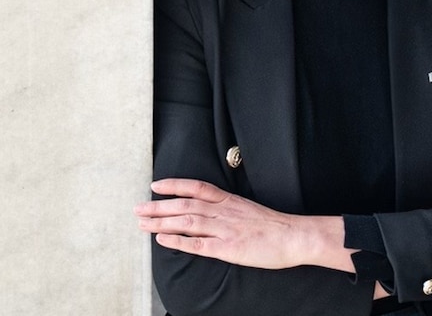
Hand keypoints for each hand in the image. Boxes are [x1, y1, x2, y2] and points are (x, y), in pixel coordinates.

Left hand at [135, 179, 351, 271]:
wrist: (294, 236)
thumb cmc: (273, 226)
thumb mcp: (249, 209)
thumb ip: (228, 210)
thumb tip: (209, 213)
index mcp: (229, 200)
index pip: (197, 187)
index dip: (175, 185)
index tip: (156, 185)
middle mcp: (224, 211)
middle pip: (185, 205)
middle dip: (159, 206)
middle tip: (138, 208)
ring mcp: (225, 229)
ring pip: (187, 222)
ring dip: (162, 222)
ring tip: (142, 223)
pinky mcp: (228, 247)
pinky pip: (198, 244)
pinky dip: (178, 241)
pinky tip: (162, 240)